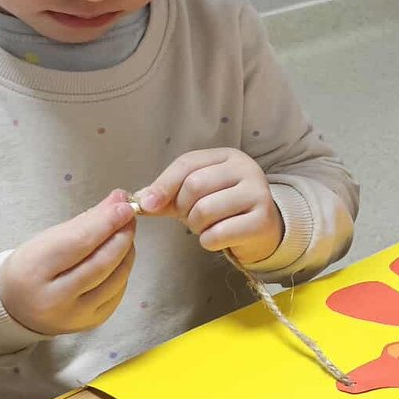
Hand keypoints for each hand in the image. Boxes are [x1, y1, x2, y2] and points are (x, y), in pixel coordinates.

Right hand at [0, 190, 136, 335]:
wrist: (14, 307)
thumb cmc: (31, 266)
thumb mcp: (46, 239)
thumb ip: (84, 222)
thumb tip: (119, 201)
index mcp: (33, 272)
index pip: (78, 243)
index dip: (106, 222)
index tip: (124, 205)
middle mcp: (54, 300)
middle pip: (101, 262)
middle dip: (121, 235)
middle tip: (130, 215)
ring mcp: (74, 316)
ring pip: (115, 279)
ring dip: (127, 251)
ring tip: (125, 233)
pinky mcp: (91, 323)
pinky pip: (117, 292)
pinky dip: (123, 270)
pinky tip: (119, 257)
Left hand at [136, 149, 281, 265]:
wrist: (262, 230)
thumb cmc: (223, 209)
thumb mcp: (195, 195)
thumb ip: (166, 194)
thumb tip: (137, 200)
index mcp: (227, 156)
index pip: (187, 163)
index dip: (163, 184)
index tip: (147, 204)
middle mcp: (246, 169)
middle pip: (195, 185)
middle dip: (182, 208)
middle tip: (189, 217)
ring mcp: (258, 193)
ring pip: (205, 210)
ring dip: (195, 226)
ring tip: (205, 226)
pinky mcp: (262, 220)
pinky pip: (218, 233)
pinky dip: (209, 241)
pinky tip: (217, 238)